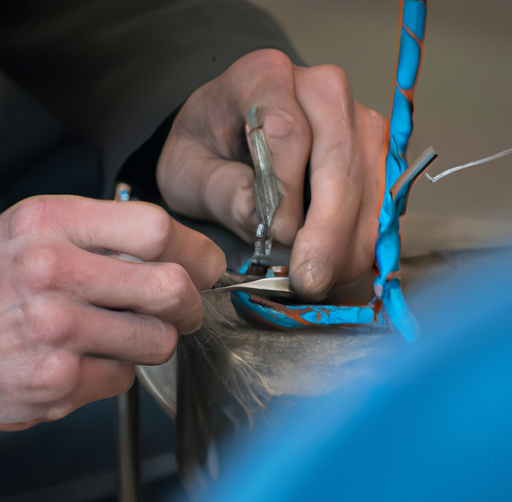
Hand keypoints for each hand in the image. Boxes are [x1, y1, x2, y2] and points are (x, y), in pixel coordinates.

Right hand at [0, 196, 224, 430]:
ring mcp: (53, 330)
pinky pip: (125, 378)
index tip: (203, 265)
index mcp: (53, 224)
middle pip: (172, 288)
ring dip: (151, 341)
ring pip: (159, 341)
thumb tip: (181, 253)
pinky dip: (115, 371)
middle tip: (179, 308)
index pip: (157, 230)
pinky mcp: (54, 381)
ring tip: (118, 333)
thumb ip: (107, 234)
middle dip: (189, 304)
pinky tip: (83, 357)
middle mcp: (52, 273)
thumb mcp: (39, 231)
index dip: (196, 252)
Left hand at [157, 49, 385, 301]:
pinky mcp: (374, 151)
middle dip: (328, 229)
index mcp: (264, 77)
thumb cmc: (206, 149)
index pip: (287, 132)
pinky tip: (339, 266)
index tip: (276, 239)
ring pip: (368, 183)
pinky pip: (380, 199)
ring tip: (320, 279)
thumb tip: (269, 221)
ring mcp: (356, 119)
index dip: (285, 193)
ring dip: (348, 241)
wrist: (227, 136)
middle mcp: (321, 89)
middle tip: (311, 280)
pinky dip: (361, 239)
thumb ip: (221, 191)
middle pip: (340, 158)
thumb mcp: (187, 170)